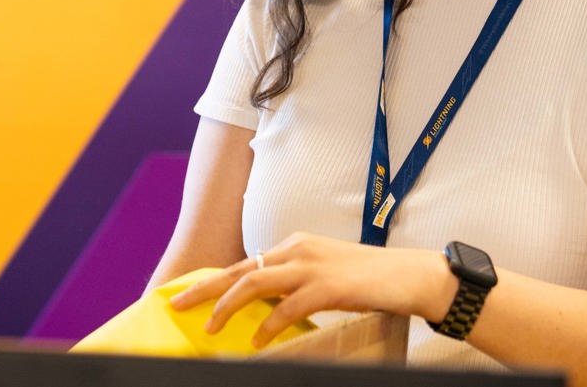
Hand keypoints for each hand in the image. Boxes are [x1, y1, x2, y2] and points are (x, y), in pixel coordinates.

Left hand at [166, 231, 455, 347]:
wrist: (409, 275)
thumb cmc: (369, 278)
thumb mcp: (325, 274)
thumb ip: (295, 283)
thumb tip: (267, 305)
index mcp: (296, 245)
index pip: (246, 263)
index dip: (215, 280)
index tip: (190, 293)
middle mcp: (298, 249)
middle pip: (239, 269)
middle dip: (204, 289)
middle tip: (177, 304)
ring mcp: (312, 266)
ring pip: (255, 283)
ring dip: (227, 306)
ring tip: (211, 328)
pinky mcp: (328, 287)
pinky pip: (287, 307)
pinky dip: (268, 324)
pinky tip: (258, 341)